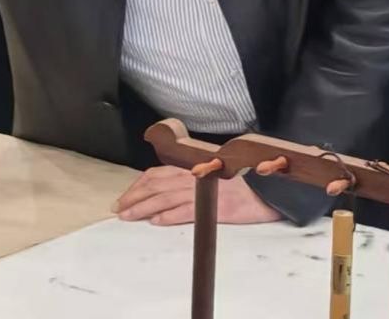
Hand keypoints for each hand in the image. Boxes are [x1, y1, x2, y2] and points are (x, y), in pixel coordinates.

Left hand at [113, 166, 282, 225]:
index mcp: (192, 167)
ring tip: (129, 216)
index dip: (137, 185)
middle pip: (156, 185)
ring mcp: (205, 191)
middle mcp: (195, 175)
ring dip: (144, 207)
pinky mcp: (216, 207)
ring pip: (166, 197)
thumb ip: (188, 178)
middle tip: (118, 209)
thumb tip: (163, 189)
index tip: (124, 196)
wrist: (270, 190)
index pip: (156, 173)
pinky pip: (187, 210)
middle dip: (134, 197)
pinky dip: (169, 215)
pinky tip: (156, 221)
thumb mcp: (210, 175)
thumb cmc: (240, 183)